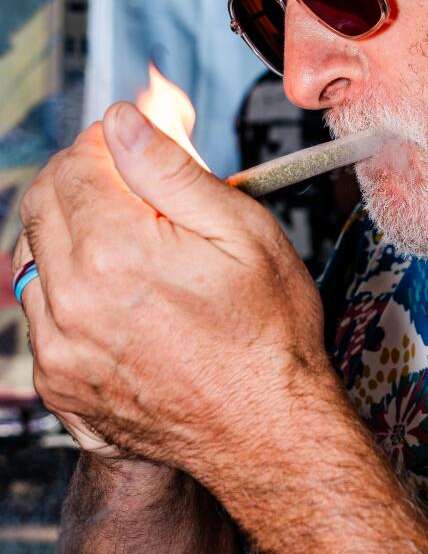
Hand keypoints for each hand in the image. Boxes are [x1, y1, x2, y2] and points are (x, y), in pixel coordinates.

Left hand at [11, 104, 324, 477]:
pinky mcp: (59, 384)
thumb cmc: (267, 338)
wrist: (267, 432)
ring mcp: (58, 348)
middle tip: (135, 188)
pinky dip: (68, 291)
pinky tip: (119, 298)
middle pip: (41, 202)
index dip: (109, 142)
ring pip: (33, 257)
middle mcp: (71, 301)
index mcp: (114, 253)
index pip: (74, 162)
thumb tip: (124, 121)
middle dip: (82, 180)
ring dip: (70, 235)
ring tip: (134, 247)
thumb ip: (170, 168)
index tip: (139, 148)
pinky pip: (39, 314)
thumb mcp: (242, 231)